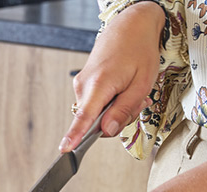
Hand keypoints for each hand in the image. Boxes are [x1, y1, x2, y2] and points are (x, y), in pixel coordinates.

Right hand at [59, 2, 165, 152]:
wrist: (130, 25)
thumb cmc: (139, 50)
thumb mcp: (141, 84)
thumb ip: (124, 110)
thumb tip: (107, 131)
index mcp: (99, 85)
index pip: (84, 117)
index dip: (75, 136)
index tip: (65, 150)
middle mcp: (84, 85)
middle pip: (96, 122)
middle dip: (117, 119)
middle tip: (137, 101)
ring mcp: (81, 83)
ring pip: (98, 114)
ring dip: (116, 109)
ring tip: (131, 90)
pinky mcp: (83, 83)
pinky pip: (96, 104)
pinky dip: (112, 102)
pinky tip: (123, 88)